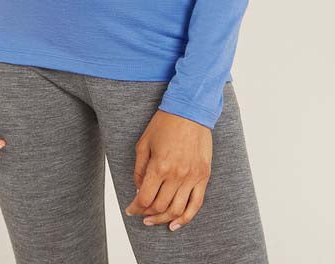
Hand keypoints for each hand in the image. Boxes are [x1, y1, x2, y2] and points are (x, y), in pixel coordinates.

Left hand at [124, 109, 211, 230]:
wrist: (190, 110)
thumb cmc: (165, 123)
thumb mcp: (144, 143)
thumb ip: (140, 169)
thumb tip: (139, 189)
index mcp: (159, 166)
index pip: (145, 199)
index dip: (135, 208)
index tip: (130, 209)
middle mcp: (176, 175)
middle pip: (160, 207)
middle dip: (147, 214)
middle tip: (141, 214)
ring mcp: (192, 177)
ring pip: (177, 210)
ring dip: (164, 219)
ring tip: (155, 220)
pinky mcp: (203, 176)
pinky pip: (196, 204)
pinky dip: (186, 218)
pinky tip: (175, 224)